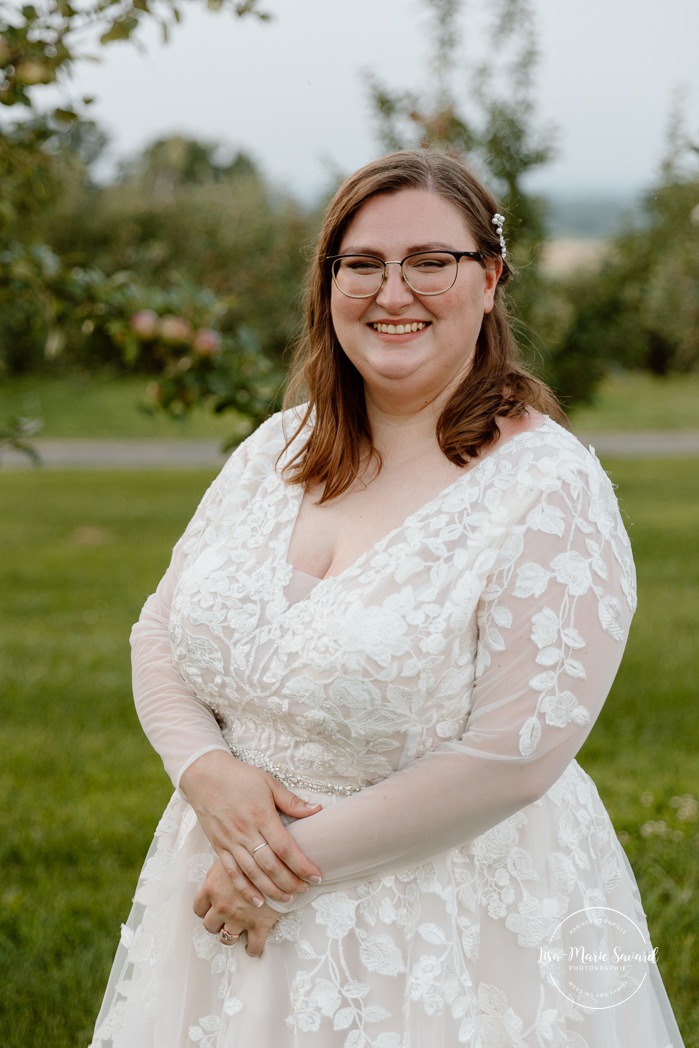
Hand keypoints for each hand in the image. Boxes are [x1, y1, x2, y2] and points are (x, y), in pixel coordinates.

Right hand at [179, 750, 321, 905]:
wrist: (205, 776)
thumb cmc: (239, 777)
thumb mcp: (269, 783)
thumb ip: (292, 801)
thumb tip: (317, 810)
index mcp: (262, 816)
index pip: (285, 848)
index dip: (302, 865)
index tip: (316, 876)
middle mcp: (246, 832)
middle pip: (271, 866)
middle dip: (290, 882)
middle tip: (305, 890)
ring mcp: (231, 842)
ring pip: (253, 874)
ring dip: (271, 890)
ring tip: (288, 899)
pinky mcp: (219, 847)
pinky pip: (232, 873)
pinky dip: (245, 889)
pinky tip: (257, 902)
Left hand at [194, 859, 278, 956]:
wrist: (276, 861)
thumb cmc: (251, 856)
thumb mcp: (228, 858)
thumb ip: (216, 872)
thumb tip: (211, 880)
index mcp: (212, 889)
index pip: (198, 908)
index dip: (205, 910)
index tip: (212, 909)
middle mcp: (221, 906)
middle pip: (210, 925)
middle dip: (217, 923)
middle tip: (226, 918)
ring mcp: (239, 918)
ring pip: (226, 939)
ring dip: (230, 935)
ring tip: (238, 930)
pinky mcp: (258, 926)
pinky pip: (253, 947)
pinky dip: (252, 949)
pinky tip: (253, 945)